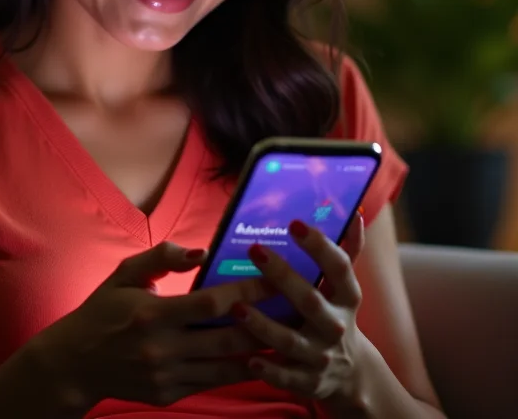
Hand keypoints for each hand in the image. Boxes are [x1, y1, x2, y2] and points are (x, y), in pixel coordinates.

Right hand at [26, 242, 272, 408]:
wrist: (74, 363)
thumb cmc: (102, 311)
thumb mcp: (124, 274)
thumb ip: (161, 258)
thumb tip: (201, 251)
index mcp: (152, 313)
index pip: (211, 303)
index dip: (247, 290)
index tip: (275, 278)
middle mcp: (162, 348)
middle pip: (226, 338)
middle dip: (265, 323)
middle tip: (295, 310)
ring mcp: (166, 375)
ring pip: (225, 367)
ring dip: (259, 352)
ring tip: (289, 338)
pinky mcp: (168, 394)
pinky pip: (211, 383)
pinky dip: (237, 373)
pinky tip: (259, 361)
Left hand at [231, 213, 367, 403]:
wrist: (352, 376)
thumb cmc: (336, 316)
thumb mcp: (345, 288)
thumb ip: (349, 251)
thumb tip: (357, 213)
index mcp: (346, 297)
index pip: (339, 267)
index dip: (319, 245)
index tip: (295, 223)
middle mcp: (335, 325)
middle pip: (310, 300)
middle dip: (283, 276)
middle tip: (255, 249)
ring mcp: (321, 355)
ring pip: (290, 340)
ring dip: (263, 325)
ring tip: (236, 307)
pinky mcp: (307, 381)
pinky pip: (286, 377)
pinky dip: (269, 371)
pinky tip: (249, 360)